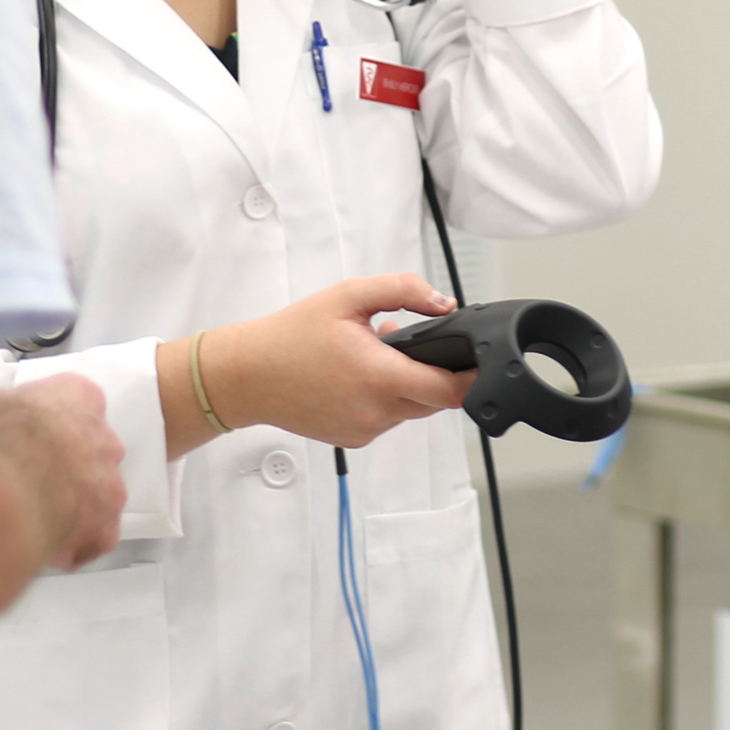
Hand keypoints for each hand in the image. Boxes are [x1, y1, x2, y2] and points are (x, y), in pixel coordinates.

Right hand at [0, 373, 125, 572]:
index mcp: (78, 396)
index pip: (76, 406)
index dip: (47, 433)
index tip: (25, 445)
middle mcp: (104, 437)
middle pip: (88, 456)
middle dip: (60, 474)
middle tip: (23, 487)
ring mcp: (109, 484)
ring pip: (94, 500)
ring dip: (67, 512)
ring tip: (27, 522)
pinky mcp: (104, 529)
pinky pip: (91, 543)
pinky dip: (67, 549)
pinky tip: (37, 548)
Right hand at [181, 275, 474, 452]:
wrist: (247, 376)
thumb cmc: (292, 335)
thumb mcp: (348, 296)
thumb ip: (403, 290)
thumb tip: (445, 303)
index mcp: (379, 376)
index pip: (448, 391)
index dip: (471, 379)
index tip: (481, 365)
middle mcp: (376, 411)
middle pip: (434, 401)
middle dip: (435, 374)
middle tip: (412, 344)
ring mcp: (365, 430)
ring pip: (411, 410)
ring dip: (408, 384)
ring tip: (376, 354)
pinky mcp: (354, 439)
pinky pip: (387, 419)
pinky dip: (386, 398)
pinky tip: (361, 375)